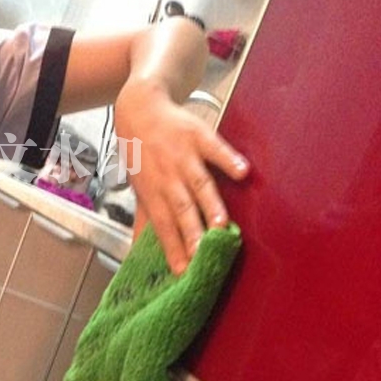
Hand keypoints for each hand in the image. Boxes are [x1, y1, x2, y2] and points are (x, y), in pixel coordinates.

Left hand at [115, 78, 248, 274]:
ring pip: (198, 182)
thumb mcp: (140, 185)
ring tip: (222, 224)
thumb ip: (146, 219)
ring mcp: (184, 155)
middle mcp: (167, 175)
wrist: (140, 108)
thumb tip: (138, 251)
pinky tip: (243, 173)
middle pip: (181, 208)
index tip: (183, 271)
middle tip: (202, 256)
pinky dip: (228, 159)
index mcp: (153, 191)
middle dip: (192, 232)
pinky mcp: (199, 135)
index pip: (163, 225)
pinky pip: (215, 148)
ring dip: (210, 202)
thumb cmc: (142, 154)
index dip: (172, 247)